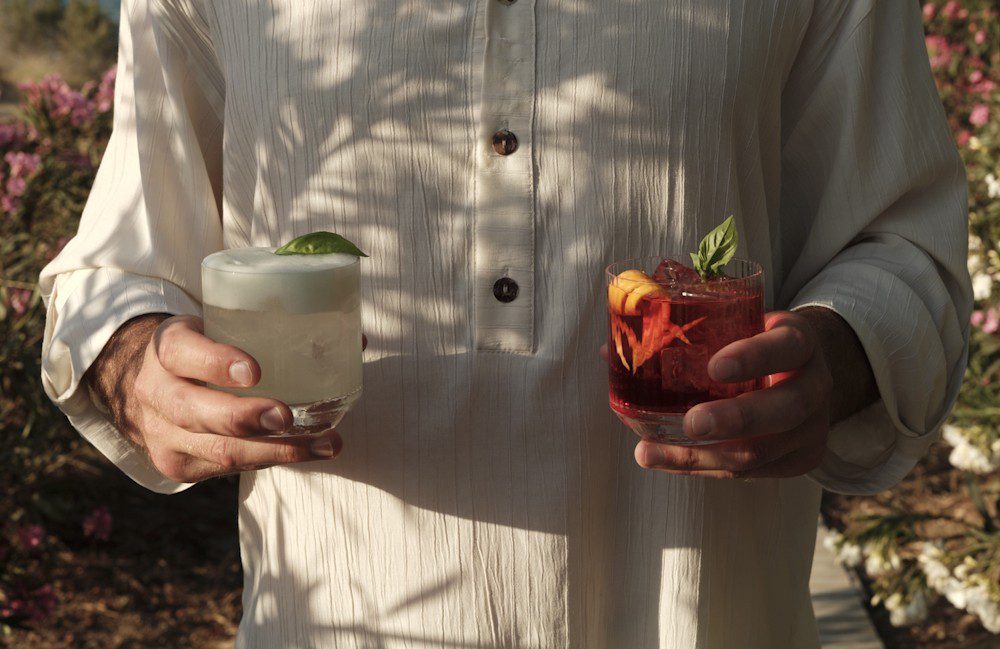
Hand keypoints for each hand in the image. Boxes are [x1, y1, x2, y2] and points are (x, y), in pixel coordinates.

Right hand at [85, 313, 343, 482]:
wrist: (153, 387)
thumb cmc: (203, 350)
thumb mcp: (219, 326)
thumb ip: (272, 329)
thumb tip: (356, 340)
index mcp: (166, 348)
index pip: (183, 353)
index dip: (215, 364)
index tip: (254, 371)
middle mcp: (156, 393)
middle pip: (193, 411)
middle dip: (244, 418)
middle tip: (286, 416)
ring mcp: (163, 435)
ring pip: (217, 450)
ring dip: (275, 450)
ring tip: (324, 444)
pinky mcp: (178, 466)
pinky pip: (228, 468)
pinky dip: (273, 459)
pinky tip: (309, 452)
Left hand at [632, 311, 834, 478]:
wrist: (802, 373)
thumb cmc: (755, 341)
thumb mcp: (739, 321)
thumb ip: (688, 330)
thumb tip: (607, 350)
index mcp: (802, 342)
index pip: (786, 347)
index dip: (753, 357)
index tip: (714, 366)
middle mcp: (815, 387)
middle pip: (783, 410)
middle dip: (734, 419)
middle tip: (690, 423)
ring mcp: (811, 430)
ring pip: (760, 453)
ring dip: (700, 457)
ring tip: (648, 453)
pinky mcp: (797, 462)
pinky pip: (747, 473)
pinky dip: (702, 468)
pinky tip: (665, 461)